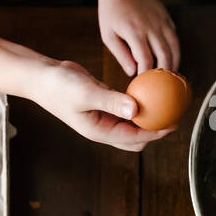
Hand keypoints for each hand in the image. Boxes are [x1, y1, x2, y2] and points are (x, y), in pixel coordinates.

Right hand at [32, 58, 173, 151]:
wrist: (41, 77)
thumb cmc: (59, 85)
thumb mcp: (86, 92)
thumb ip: (111, 101)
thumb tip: (137, 108)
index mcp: (99, 131)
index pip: (135, 138)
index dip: (156, 133)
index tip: (173, 123)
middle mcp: (103, 128)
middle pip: (136, 138)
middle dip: (156, 130)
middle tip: (174, 115)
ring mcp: (103, 117)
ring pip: (132, 124)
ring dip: (148, 117)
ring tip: (167, 105)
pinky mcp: (103, 104)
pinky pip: (126, 108)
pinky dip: (138, 104)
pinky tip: (150, 93)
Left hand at [97, 0, 179, 75]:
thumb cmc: (112, 12)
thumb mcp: (108, 35)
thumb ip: (121, 55)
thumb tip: (132, 72)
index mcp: (134, 32)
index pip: (146, 59)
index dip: (147, 73)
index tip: (145, 83)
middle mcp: (151, 26)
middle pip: (165, 54)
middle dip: (165, 72)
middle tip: (164, 85)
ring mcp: (161, 21)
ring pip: (174, 46)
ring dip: (175, 62)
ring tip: (171, 74)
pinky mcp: (166, 17)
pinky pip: (174, 37)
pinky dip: (175, 50)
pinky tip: (171, 58)